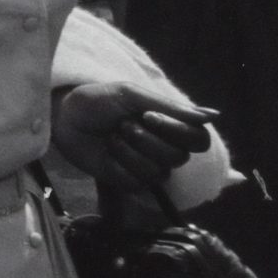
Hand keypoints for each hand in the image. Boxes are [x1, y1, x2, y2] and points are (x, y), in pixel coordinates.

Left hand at [52, 82, 214, 193]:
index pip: (199, 140)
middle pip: (178, 157)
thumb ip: (171, 107)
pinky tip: (107, 154)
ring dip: (130, 152)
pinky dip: (119, 166)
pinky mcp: (128, 181)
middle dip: (147, 140)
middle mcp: (164, 147)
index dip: (178, 131)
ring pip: (158, 171)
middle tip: (123, 125)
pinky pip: (137, 182)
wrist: (63, 116)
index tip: (149, 116)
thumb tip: (214, 115)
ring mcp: (146, 166)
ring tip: (112, 137)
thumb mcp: (131, 95)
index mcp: (170, 125)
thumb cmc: (97, 100)